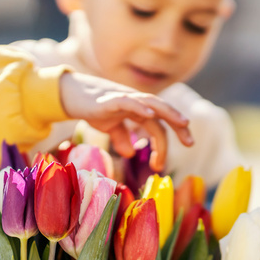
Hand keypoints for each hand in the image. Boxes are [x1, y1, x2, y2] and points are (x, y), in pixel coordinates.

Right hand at [59, 71, 192, 170]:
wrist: (69, 94)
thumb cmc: (92, 108)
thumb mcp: (109, 126)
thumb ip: (121, 137)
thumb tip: (130, 152)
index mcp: (138, 110)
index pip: (159, 125)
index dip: (164, 143)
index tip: (162, 164)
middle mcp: (136, 102)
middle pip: (163, 111)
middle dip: (178, 125)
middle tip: (191, 143)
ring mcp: (124, 98)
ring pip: (152, 102)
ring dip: (169, 112)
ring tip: (183, 123)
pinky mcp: (109, 99)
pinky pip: (128, 101)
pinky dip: (140, 106)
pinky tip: (149, 114)